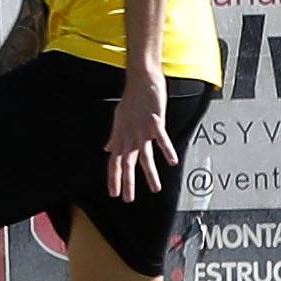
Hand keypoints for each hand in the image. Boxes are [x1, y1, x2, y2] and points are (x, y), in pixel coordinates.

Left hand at [105, 68, 178, 202]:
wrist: (141, 81)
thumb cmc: (131, 101)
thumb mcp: (119, 121)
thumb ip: (115, 137)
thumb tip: (107, 149)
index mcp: (121, 137)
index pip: (114, 162)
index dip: (113, 178)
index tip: (114, 194)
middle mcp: (130, 136)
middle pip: (127, 163)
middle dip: (127, 183)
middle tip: (128, 200)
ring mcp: (142, 130)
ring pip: (145, 156)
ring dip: (150, 174)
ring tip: (156, 189)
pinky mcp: (155, 122)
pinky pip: (161, 139)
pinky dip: (167, 150)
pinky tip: (172, 162)